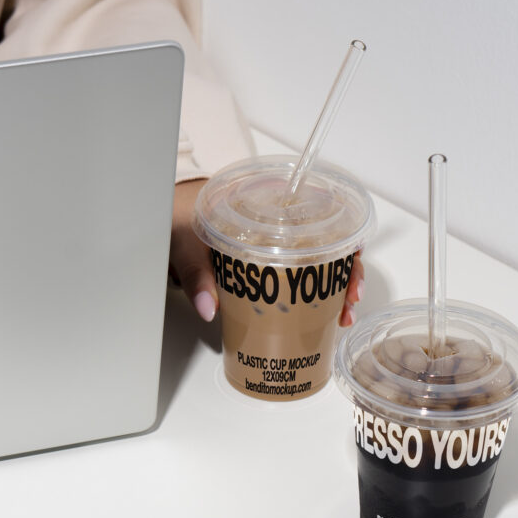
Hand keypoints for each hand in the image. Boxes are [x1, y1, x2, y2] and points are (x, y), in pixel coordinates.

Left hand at [170, 179, 365, 326]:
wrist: (166, 216)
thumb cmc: (179, 216)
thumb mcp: (186, 241)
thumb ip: (196, 274)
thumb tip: (208, 308)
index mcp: (267, 202)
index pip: (322, 213)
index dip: (344, 239)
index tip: (352, 263)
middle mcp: (279, 221)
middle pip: (329, 242)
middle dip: (347, 273)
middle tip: (349, 301)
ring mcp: (277, 244)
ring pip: (319, 262)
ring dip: (335, 288)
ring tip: (341, 314)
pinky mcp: (268, 264)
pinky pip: (299, 276)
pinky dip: (314, 295)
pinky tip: (322, 315)